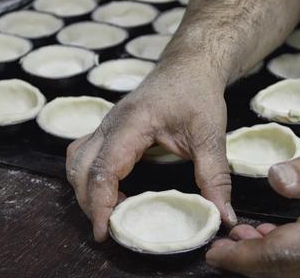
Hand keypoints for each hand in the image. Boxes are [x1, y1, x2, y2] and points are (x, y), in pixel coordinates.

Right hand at [66, 65, 236, 241]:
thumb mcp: (210, 135)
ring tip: (107, 211)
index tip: (105, 232)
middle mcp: (110, 123)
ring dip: (84, 188)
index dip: (100, 204)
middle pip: (80, 167)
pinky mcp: (110, 127)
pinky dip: (89, 175)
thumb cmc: (198, 94)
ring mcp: (106, 123)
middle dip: (88, 202)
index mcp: (132, 124)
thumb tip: (223, 216)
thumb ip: (214, 177)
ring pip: (76, 159)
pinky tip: (110, 189)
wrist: (189, 66)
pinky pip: (84, 153)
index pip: (104, 169)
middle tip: (108, 228)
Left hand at [206, 137, 299, 277]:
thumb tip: (274, 179)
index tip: (215, 253)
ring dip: (265, 260)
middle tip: (223, 244)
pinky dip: (287, 257)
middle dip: (247, 262)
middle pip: (282, 272)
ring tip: (243, 237)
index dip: (241, 258)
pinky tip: (276, 237)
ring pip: (297, 273)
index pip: (277, 256)